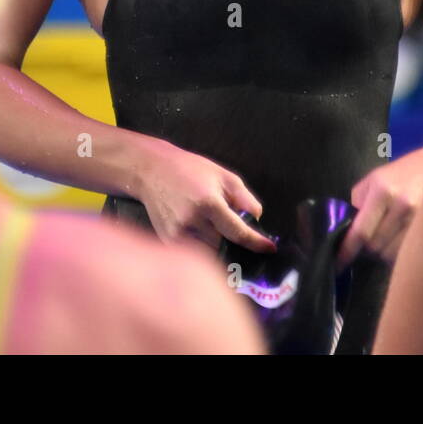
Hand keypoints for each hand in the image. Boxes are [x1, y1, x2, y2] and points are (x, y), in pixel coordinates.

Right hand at [133, 140, 275, 252]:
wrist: (152, 170)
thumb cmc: (191, 170)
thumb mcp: (224, 176)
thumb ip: (244, 198)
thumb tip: (258, 219)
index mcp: (209, 203)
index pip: (237, 232)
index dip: (256, 243)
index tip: (270, 249)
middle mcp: (192, 221)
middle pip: (223, 246)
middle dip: (236, 245)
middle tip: (242, 238)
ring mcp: (177, 233)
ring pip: (208, 253)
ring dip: (220, 249)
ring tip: (221, 235)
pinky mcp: (166, 240)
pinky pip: (192, 252)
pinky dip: (203, 248)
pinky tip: (204, 234)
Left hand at [338, 149, 422, 269]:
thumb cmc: (405, 172)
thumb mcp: (376, 178)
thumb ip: (359, 202)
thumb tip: (349, 230)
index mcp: (383, 191)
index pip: (361, 231)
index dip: (347, 251)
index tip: (338, 264)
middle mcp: (402, 205)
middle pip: (375, 247)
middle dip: (367, 248)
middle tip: (369, 240)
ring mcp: (420, 219)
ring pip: (391, 254)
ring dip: (384, 251)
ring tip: (388, 237)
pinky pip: (408, 253)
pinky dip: (400, 252)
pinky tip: (403, 238)